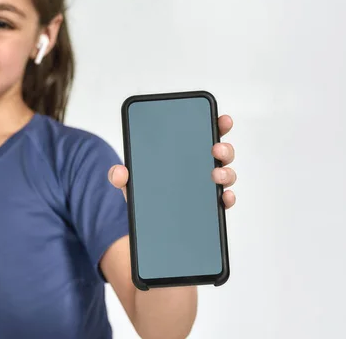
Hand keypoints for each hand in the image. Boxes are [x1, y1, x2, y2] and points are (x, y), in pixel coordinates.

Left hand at [109, 114, 236, 209]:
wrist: (147, 225)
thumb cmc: (144, 195)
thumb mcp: (130, 182)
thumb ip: (120, 175)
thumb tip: (118, 172)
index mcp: (184, 154)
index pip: (204, 134)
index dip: (216, 124)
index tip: (222, 120)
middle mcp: (201, 167)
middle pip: (221, 153)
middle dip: (224, 148)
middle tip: (216, 148)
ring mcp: (207, 187)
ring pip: (226, 175)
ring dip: (226, 173)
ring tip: (215, 175)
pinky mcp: (210, 207)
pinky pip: (224, 201)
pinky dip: (227, 199)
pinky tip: (223, 198)